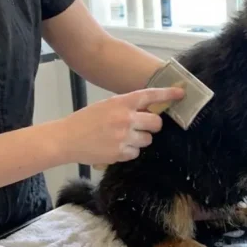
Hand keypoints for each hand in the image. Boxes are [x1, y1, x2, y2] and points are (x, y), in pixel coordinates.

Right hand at [53, 87, 184, 165]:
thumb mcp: (107, 106)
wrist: (65, 139)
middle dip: (152, 125)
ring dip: (140, 139)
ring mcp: (124, 137)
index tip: (181, 93)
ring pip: (148, 139)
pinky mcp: (121, 153)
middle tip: (144, 126)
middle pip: (156, 123)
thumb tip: (149, 110)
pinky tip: (115, 147)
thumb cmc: (86, 121)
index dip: (168, 94)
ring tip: (123, 138)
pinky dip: (129, 151)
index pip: (150, 95)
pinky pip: (136, 152)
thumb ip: (127, 107)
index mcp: (121, 102)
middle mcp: (126, 118)